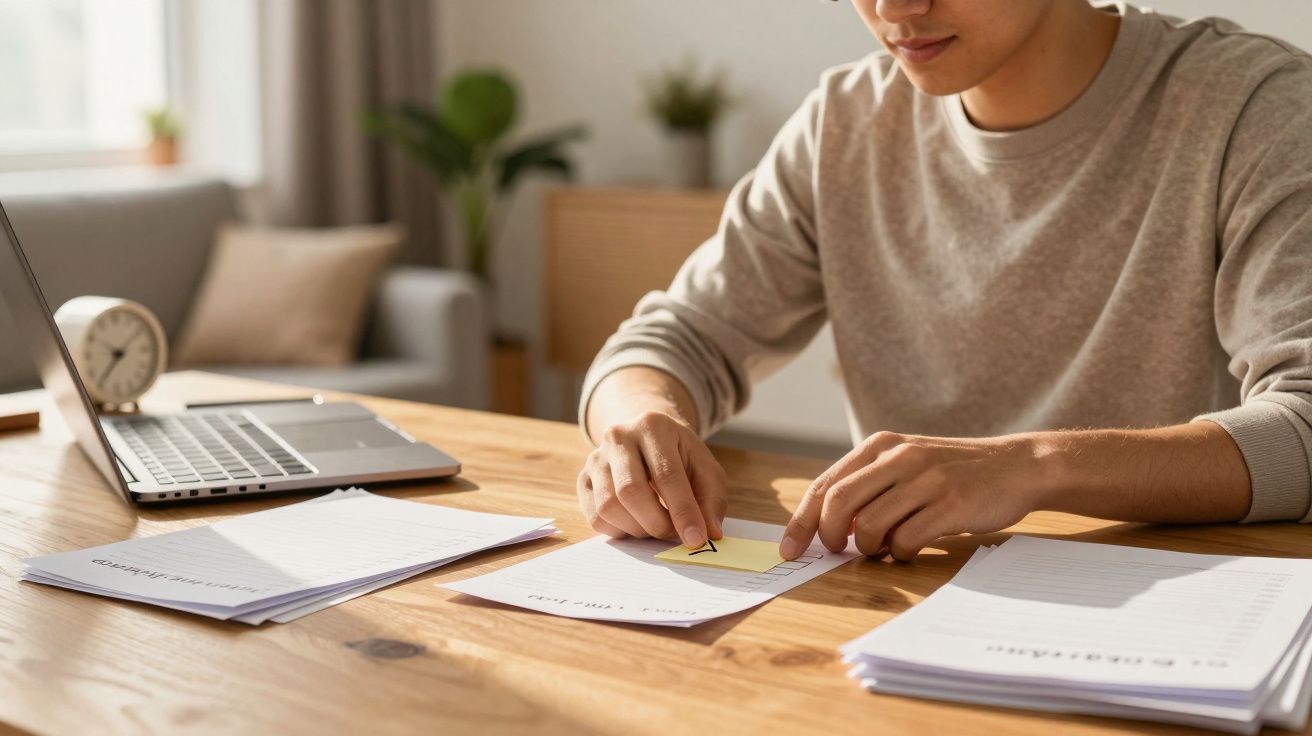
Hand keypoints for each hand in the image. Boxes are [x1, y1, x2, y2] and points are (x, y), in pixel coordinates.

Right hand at [577, 411, 727, 547]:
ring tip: (656, 525)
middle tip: (673, 534)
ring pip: (609, 507)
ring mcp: (595, 458)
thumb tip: (709, 533)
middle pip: (631, 491)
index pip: (666, 475)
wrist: (646, 438)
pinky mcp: (583, 479)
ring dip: (638, 529)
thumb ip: (711, 500)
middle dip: (657, 523)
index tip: (696, 539)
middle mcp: (619, 437)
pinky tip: (637, 522)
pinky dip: (620, 531)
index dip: (683, 512)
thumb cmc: (680, 456)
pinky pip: (595, 517)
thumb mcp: (705, 468)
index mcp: (653, 426)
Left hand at [780, 431, 1050, 560]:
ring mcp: (926, 479)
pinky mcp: (951, 504)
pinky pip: (907, 539)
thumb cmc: (954, 471)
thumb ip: (870, 485)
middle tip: (836, 552)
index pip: (825, 484)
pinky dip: (901, 553)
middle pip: (837, 502)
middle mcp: (899, 457)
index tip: (789, 548)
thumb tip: (827, 525)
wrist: (1017, 465)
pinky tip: (911, 550)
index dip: (801, 520)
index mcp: (881, 444)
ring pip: (869, 524)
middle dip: (827, 535)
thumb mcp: (907, 463)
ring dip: (869, 548)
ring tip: (885, 548)